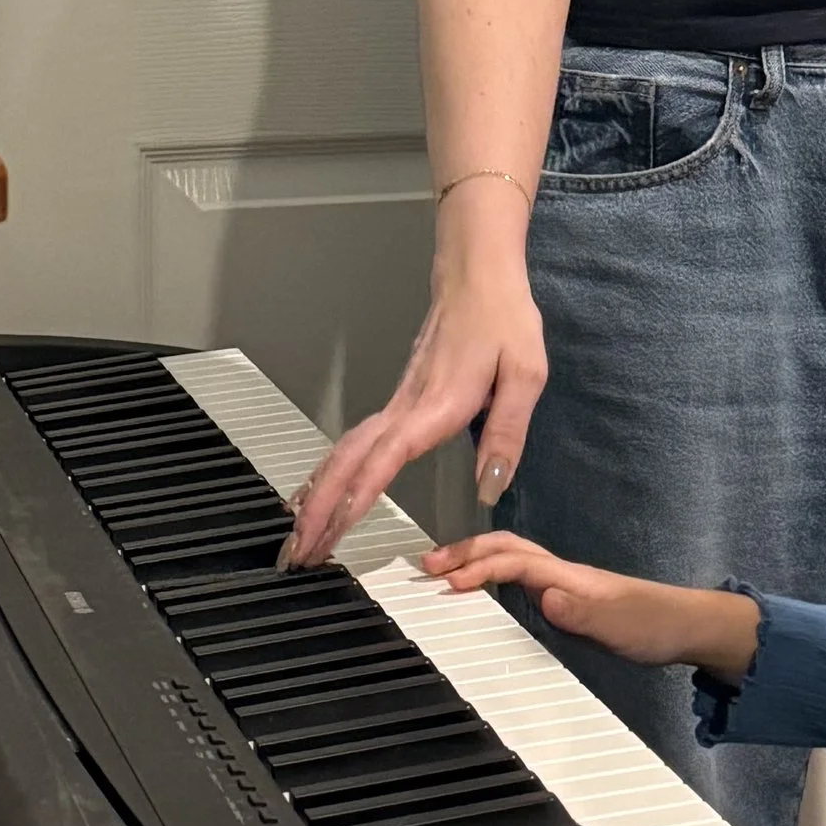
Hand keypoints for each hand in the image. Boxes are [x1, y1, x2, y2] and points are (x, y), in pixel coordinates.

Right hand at [283, 245, 546, 567]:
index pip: (387, 455)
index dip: (360, 494)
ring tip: (299, 535)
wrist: (477, 273)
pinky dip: (331, 470)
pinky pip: (355, 441)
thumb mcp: (526, 374)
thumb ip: (506, 434)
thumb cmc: (504, 319)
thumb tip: (490, 487)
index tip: (335, 528)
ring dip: (317, 493)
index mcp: (438, 403)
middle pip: (349, 459)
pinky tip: (321, 489)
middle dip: (319, 507)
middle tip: (299, 552)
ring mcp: (398, 401)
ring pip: (344, 450)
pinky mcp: (400, 398)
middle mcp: (408, 405)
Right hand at [421, 533, 760, 682]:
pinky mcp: (567, 597)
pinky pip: (518, 575)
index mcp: (569, 576)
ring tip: (441, 571)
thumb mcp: (620, 628)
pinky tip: (481, 587)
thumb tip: (545, 597)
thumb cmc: (656, 626)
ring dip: (474, 559)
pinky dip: (491, 573)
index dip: (479, 569)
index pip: (514, 562)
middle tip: (426, 566)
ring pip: (509, 557)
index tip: (447, 583)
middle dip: (464, 552)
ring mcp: (564, 583)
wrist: (687, 627)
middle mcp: (562, 573)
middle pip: (505, 548)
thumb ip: (582, 615)